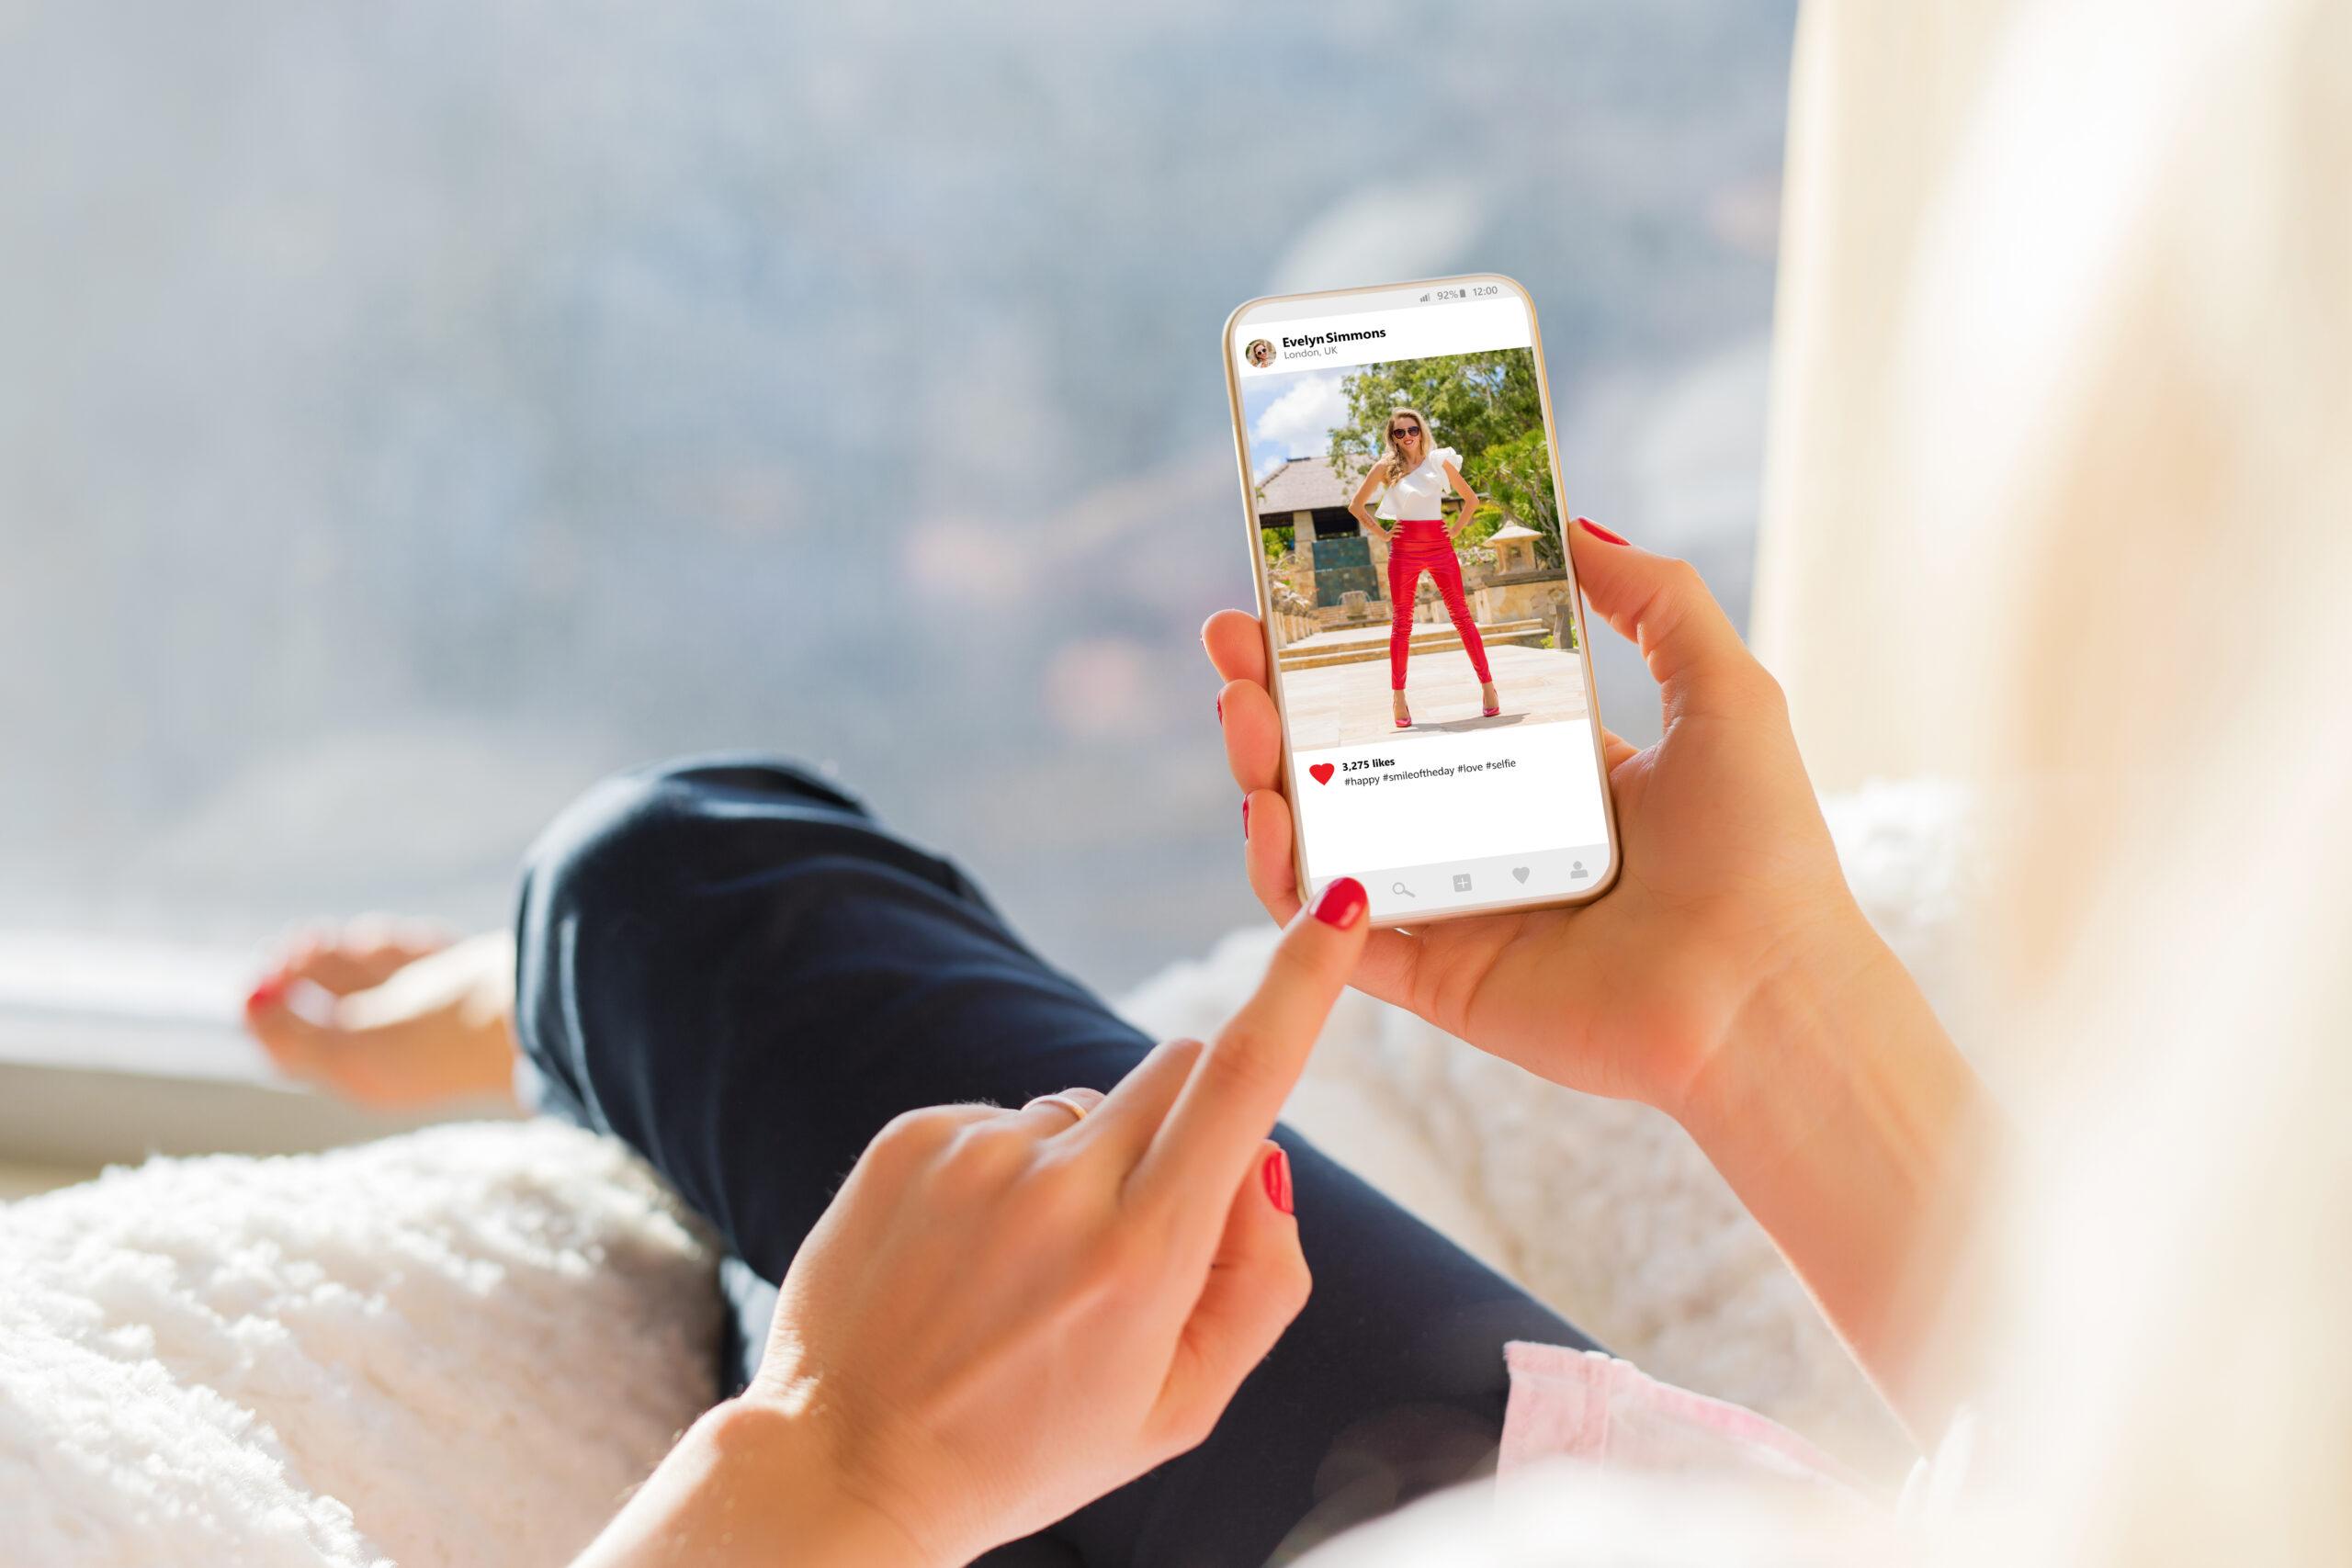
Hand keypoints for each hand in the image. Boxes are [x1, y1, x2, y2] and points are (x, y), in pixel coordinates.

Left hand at [243, 922, 518, 1107]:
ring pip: (363, 972)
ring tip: (364, 941)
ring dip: (351, 951)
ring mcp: (426, 1010)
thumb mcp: (353, 1045)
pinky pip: (406, 954)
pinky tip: (411, 942)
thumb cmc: (443, 1034)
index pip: (295, 1045)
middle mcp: (392, 1046)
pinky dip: (394, 944)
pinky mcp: (454, 978)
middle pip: (326, 1005)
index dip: (270, 1007)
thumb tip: (246, 1008)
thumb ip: (291, 1032)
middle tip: (303, 941)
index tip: (261, 974)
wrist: (535, 1008)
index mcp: (365, 1074)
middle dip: (307, 969)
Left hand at [576, 879, 1372, 1567]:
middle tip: (1147, 1226)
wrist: (848, 1467)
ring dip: (1086, 1164)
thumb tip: (1266, 1158)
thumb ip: (1261, 1278)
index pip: (1244, 1078)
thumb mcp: (1183, 1403)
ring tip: (1024, 1272)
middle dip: (1194, 1119)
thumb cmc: (1034, 1447)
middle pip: (1178, 1067)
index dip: (1301, 981)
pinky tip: (966, 1257)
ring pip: (1085, 1103)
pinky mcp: (908, 1139)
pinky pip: (1001, 1120)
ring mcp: (973, 1154)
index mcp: (1142, 1254)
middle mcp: (1059, 1187)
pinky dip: (1006, 1175)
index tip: (1335, 903)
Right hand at [1208, 518, 1859, 1116]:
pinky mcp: (1435, 982)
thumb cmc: (1759, 852)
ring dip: (1264, 779)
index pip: (1419, 698)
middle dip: (1276, 701)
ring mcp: (1453, 910)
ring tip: (1240, 718)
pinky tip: (1271, 823)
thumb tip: (1578, 524)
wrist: (1762, 996)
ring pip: (1323, 842)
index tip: (1290, 598)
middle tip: (1230, 647)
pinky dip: (1288, 886)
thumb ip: (1656, 600)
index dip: (1349, 649)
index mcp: (1542, 772)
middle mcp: (1485, 836)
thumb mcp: (1721, 691)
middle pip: (1348, 761)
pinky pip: (1333, 936)